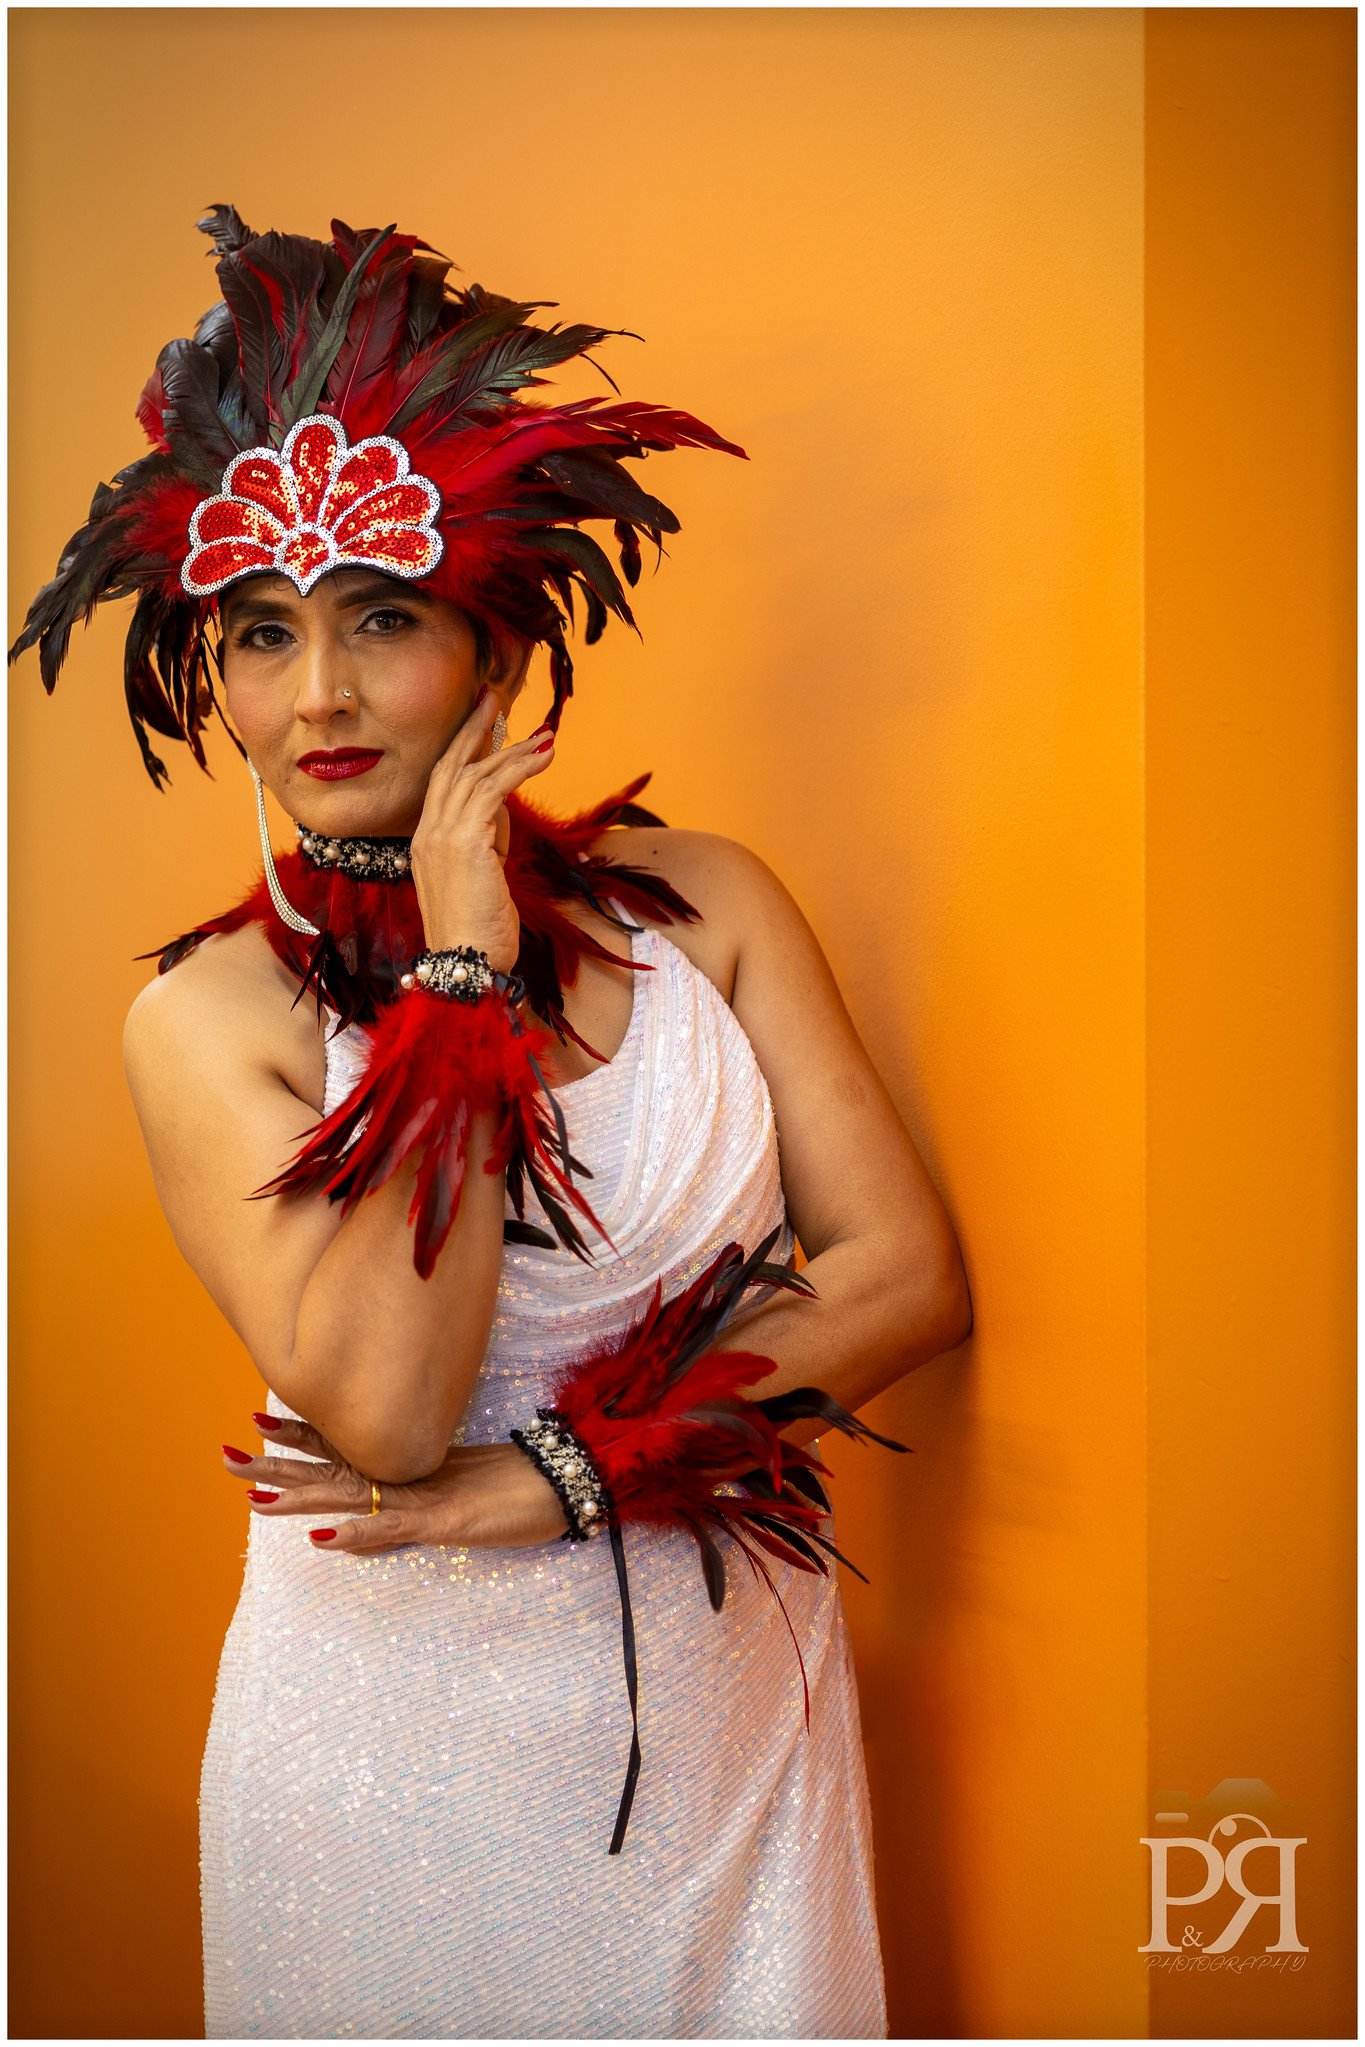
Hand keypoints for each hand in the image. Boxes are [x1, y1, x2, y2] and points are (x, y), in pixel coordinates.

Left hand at [220, 1412, 571, 1554]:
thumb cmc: (512, 1489)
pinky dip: (358, 1532)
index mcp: (403, 1466)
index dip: (298, 1437)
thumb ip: (399, 1520)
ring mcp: (420, 1496)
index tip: (255, 1423)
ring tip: (252, 1492)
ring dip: (299, 1494)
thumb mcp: (447, 1510)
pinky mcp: (442, 1521)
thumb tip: (353, 1535)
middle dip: (275, 1464)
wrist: (563, 1483)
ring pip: (348, 1494)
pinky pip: (392, 1528)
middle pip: (328, 1468)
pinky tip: (322, 1537)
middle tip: (223, 1456)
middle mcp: (403, 1474)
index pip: (340, 1449)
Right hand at [409, 690, 555, 972]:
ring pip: (475, 774)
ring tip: (543, 734)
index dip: (462, 749)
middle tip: (495, 696)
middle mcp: (428, 833)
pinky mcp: (465, 843)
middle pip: (451, 765)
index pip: (443, 783)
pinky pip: (492, 791)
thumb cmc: (477, 934)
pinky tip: (543, 756)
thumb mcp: (480, 879)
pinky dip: (518, 768)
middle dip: (475, 728)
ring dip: (513, 749)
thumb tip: (500, 813)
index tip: (483, 723)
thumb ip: (485, 843)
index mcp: (426, 842)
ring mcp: (442, 836)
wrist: (465, 966)